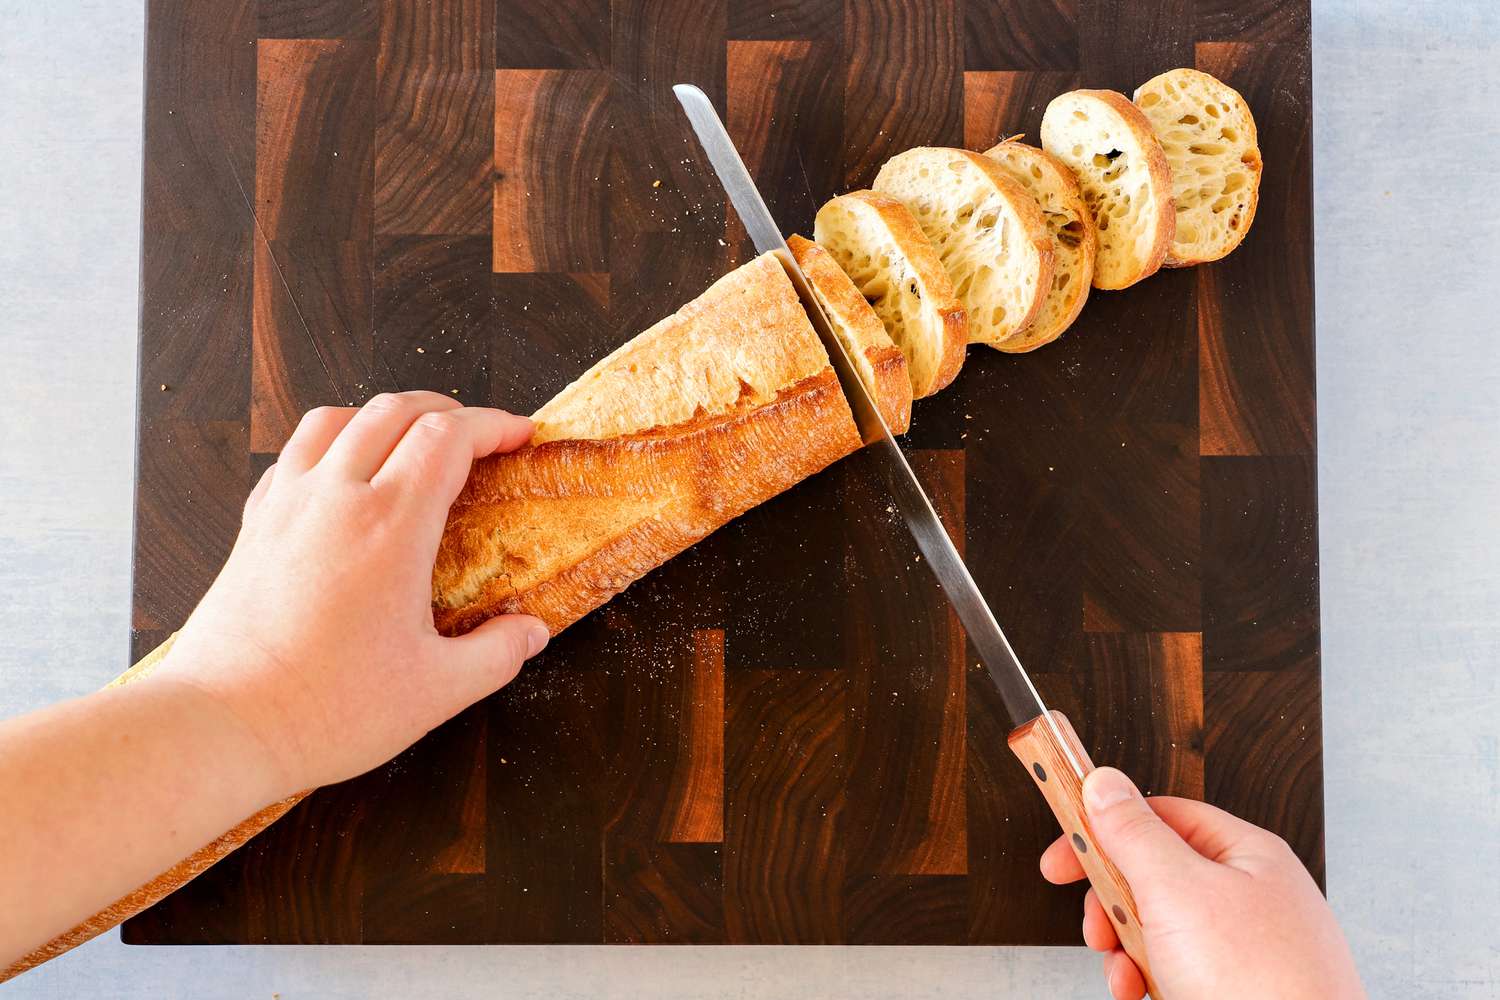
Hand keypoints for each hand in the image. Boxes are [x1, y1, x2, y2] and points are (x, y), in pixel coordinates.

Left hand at [154, 392, 548, 797]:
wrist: (222, 725)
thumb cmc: (326, 710)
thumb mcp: (436, 691)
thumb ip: (496, 653)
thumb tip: (530, 631)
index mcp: (390, 525)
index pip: (448, 437)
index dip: (492, 424)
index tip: (518, 435)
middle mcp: (336, 498)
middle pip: (395, 411)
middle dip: (446, 410)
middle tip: (477, 435)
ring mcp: (287, 505)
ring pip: (336, 418)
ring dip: (383, 416)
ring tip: (411, 441)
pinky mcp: (253, 526)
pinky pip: (293, 455)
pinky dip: (330, 444)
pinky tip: (342, 477)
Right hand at [1041, 767, 1363, 999]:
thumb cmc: (1264, 985)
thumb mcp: (1179, 891)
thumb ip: (1134, 832)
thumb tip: (1104, 783)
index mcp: (1245, 856)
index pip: (1161, 816)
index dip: (1105, 829)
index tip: (1063, 854)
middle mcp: (1246, 897)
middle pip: (1152, 875)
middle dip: (1112, 903)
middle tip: (1097, 924)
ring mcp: (1240, 947)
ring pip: (1157, 928)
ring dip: (1125, 949)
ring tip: (1126, 971)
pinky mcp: (1231, 988)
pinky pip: (1172, 969)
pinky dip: (1145, 979)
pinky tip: (1140, 992)